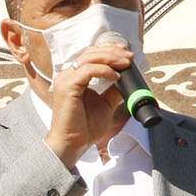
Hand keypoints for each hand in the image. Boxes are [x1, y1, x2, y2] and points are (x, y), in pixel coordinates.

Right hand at [43, 44, 132, 168]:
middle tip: (129, 57)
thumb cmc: (84, 128)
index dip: (109, 51)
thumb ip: (113, 91)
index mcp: (74, 78)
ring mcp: (66, 79)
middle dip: (113, 52)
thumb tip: (126, 81)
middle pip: (91, 53)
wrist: (73, 144)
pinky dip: (104, 70)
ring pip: (89, 58)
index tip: (126, 54)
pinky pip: (88, 70)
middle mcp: (68, 76)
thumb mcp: (105, 104)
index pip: (91, 56)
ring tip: (125, 63)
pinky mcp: (67, 86)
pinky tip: (115, 76)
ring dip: (110, 58)